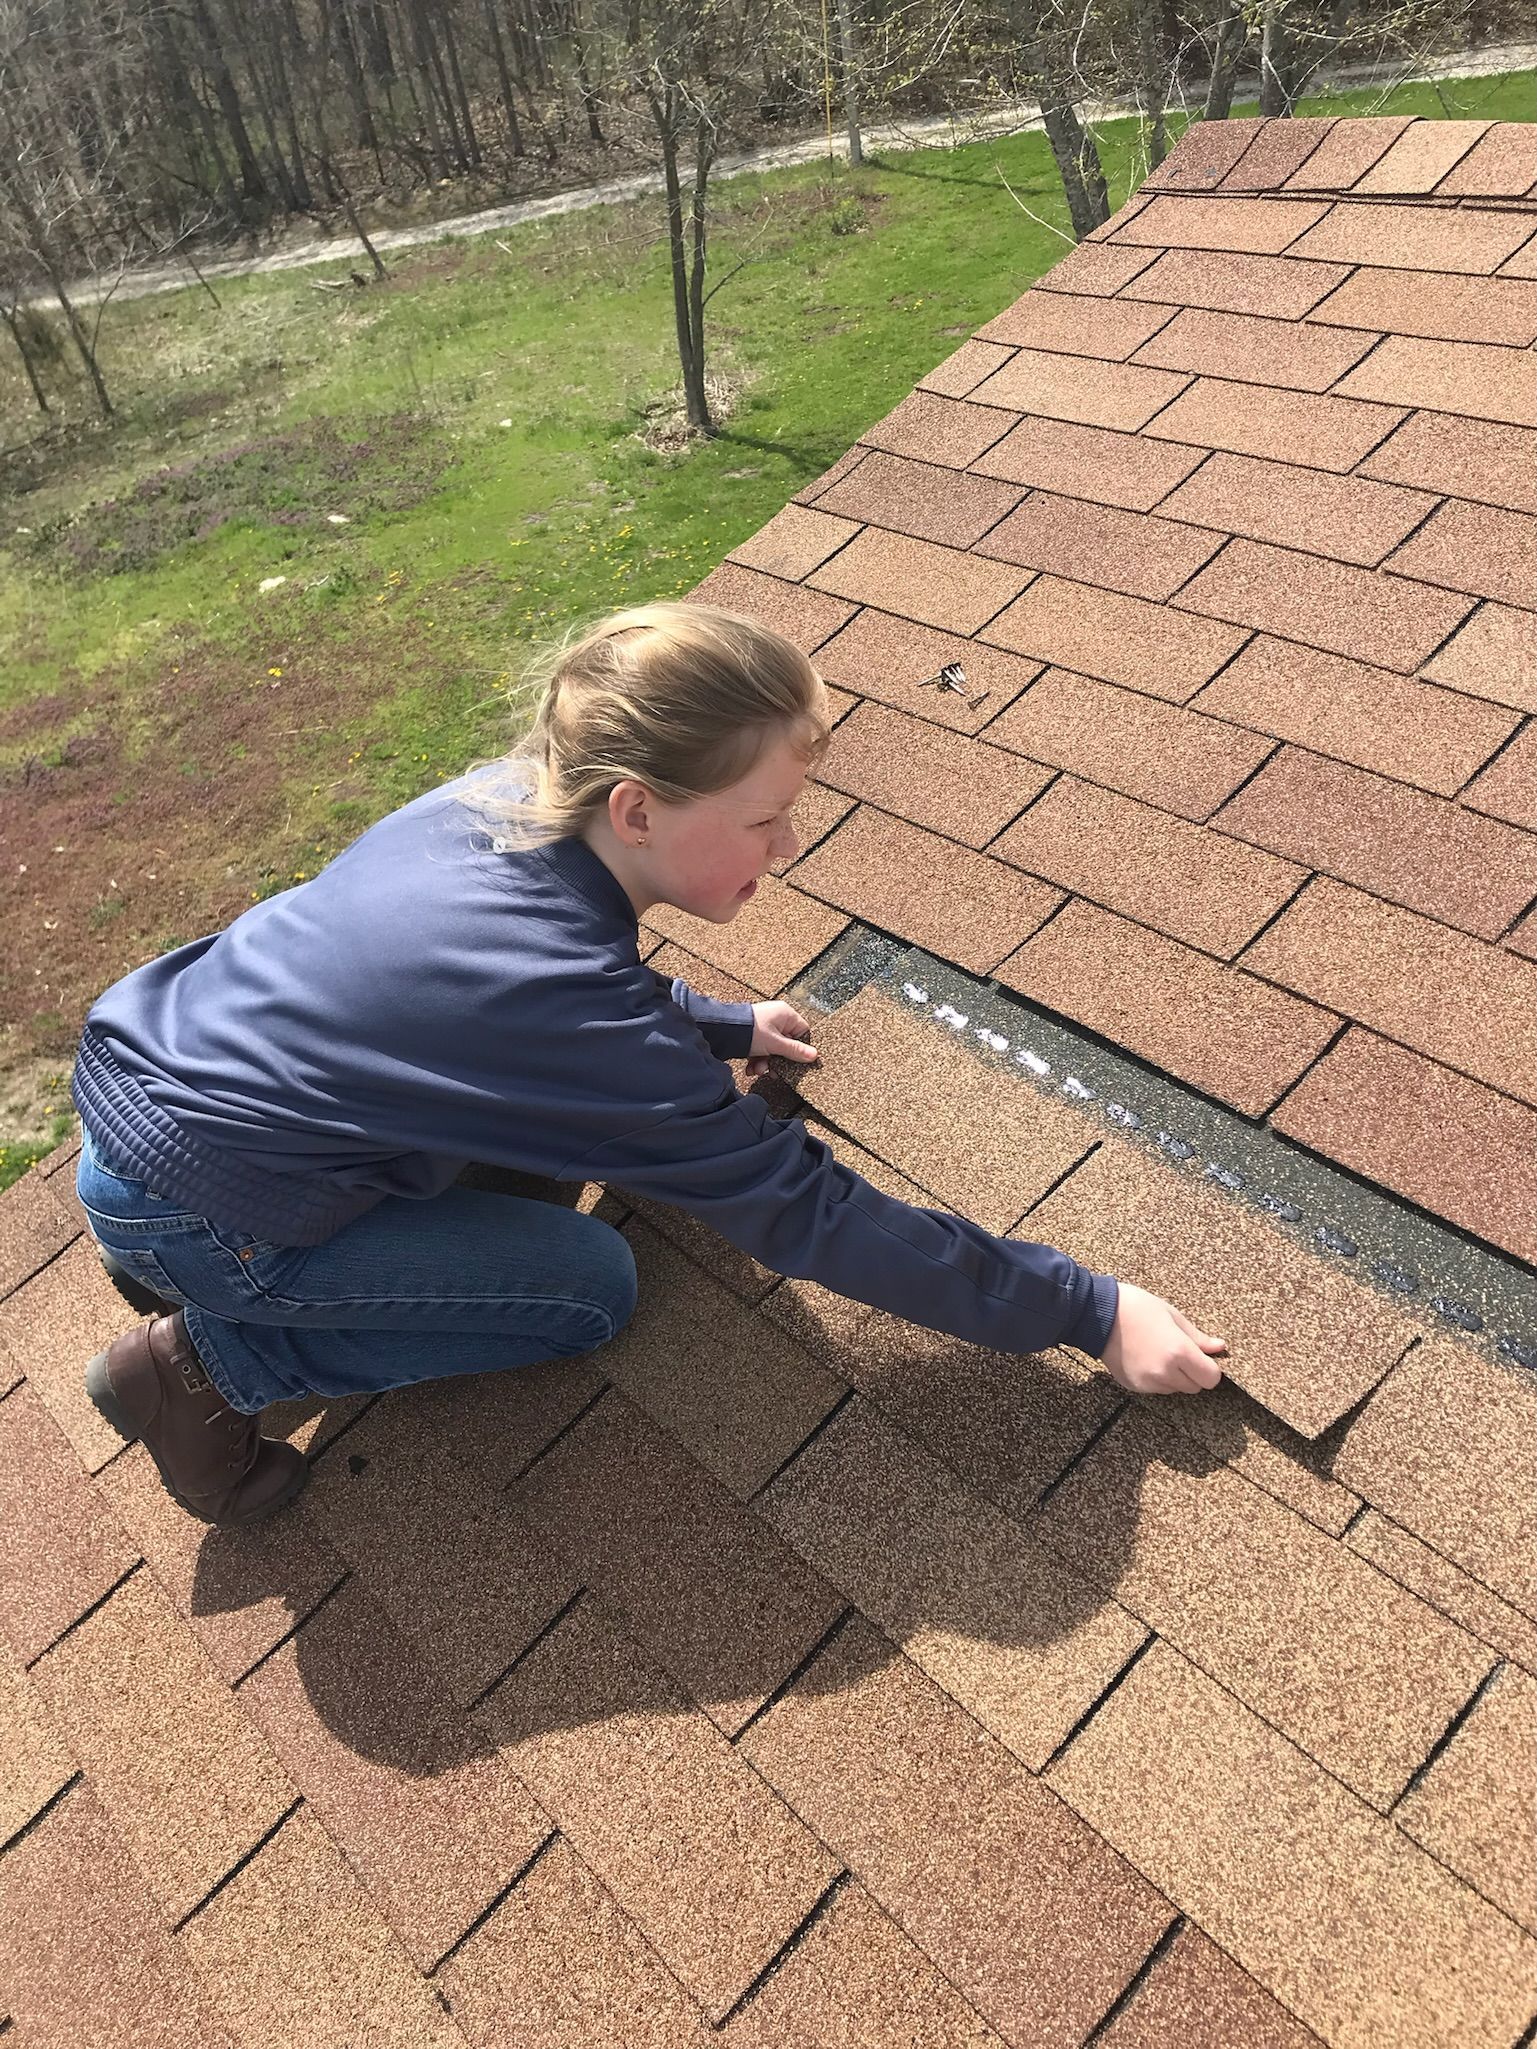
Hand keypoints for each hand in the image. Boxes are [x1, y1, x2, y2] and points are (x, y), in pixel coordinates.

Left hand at [744, 1000, 818, 1078]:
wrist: (722, 1031)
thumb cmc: (750, 1031)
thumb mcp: (775, 1044)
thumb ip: (795, 1051)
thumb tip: (814, 1055)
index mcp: (785, 1014)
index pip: (803, 1032)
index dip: (800, 1048)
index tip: (796, 1061)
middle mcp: (776, 1018)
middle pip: (786, 1044)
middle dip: (778, 1060)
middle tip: (774, 1070)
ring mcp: (764, 1026)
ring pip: (772, 1049)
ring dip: (766, 1063)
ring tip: (758, 1070)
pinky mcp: (753, 1034)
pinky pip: (761, 1050)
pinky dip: (757, 1060)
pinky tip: (751, 1069)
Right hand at [1099, 1281, 1227, 1396]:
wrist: (1098, 1314)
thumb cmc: (1136, 1308)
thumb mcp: (1172, 1315)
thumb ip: (1197, 1337)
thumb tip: (1219, 1347)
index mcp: (1179, 1352)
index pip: (1211, 1378)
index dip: (1210, 1368)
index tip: (1203, 1358)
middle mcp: (1166, 1372)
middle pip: (1195, 1387)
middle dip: (1193, 1373)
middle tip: (1180, 1353)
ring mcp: (1148, 1381)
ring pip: (1175, 1389)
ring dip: (1175, 1377)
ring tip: (1159, 1354)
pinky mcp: (1134, 1385)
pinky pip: (1156, 1389)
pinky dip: (1157, 1379)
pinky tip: (1145, 1359)